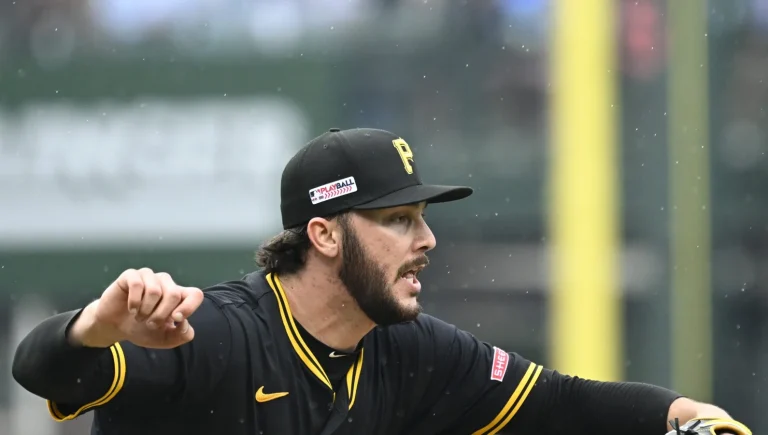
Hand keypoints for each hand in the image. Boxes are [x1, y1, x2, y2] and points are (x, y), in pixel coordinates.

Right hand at [69, 268, 203, 348]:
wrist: (114, 327)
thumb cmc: (142, 329)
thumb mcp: (164, 339)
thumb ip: (181, 335)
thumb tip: (185, 323)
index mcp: (178, 296)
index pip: (195, 294)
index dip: (189, 307)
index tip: (175, 320)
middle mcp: (166, 283)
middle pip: (174, 295)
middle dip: (161, 315)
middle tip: (150, 324)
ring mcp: (149, 277)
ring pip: (155, 291)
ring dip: (145, 311)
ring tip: (139, 316)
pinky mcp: (131, 275)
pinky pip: (137, 285)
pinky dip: (134, 302)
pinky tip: (131, 309)